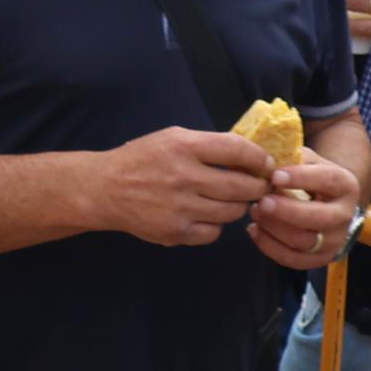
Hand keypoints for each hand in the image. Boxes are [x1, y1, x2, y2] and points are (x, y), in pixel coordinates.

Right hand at [104, 125, 273, 246]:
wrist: (104, 189)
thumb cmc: (142, 159)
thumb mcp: (172, 138)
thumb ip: (209, 145)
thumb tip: (251, 155)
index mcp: (184, 147)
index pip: (238, 150)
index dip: (259, 158)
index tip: (266, 164)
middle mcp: (184, 177)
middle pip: (243, 186)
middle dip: (257, 186)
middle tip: (259, 185)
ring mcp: (180, 208)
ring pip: (233, 211)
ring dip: (238, 205)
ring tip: (231, 199)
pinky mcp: (176, 232)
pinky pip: (214, 232)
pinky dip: (216, 224)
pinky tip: (207, 214)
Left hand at [248, 149, 360, 271]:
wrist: (329, 203)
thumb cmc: (312, 178)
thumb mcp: (309, 162)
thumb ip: (291, 159)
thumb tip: (265, 162)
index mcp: (345, 186)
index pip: (327, 180)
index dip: (301, 178)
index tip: (275, 176)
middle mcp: (345, 215)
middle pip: (318, 218)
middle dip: (286, 211)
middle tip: (262, 201)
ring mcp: (334, 240)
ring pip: (303, 242)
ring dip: (274, 228)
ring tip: (255, 211)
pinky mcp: (320, 259)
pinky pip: (292, 259)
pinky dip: (269, 246)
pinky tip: (254, 229)